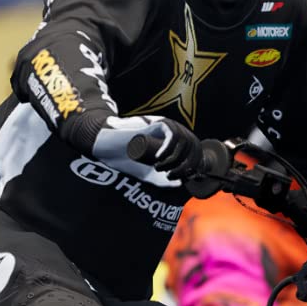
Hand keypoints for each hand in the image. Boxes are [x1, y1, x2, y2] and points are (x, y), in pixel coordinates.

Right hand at [109, 120, 233, 195]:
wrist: (110, 147)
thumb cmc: (128, 159)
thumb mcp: (149, 173)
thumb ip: (162, 180)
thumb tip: (180, 183)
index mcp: (178, 143)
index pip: (196, 152)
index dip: (194, 166)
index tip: (183, 178)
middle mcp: (176, 133)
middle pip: (194, 147)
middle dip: (186, 166)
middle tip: (170, 176)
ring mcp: (168, 126)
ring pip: (185, 141)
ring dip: (175, 159)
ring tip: (158, 168)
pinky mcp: (158, 122)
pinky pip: (173, 133)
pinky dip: (169, 147)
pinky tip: (159, 157)